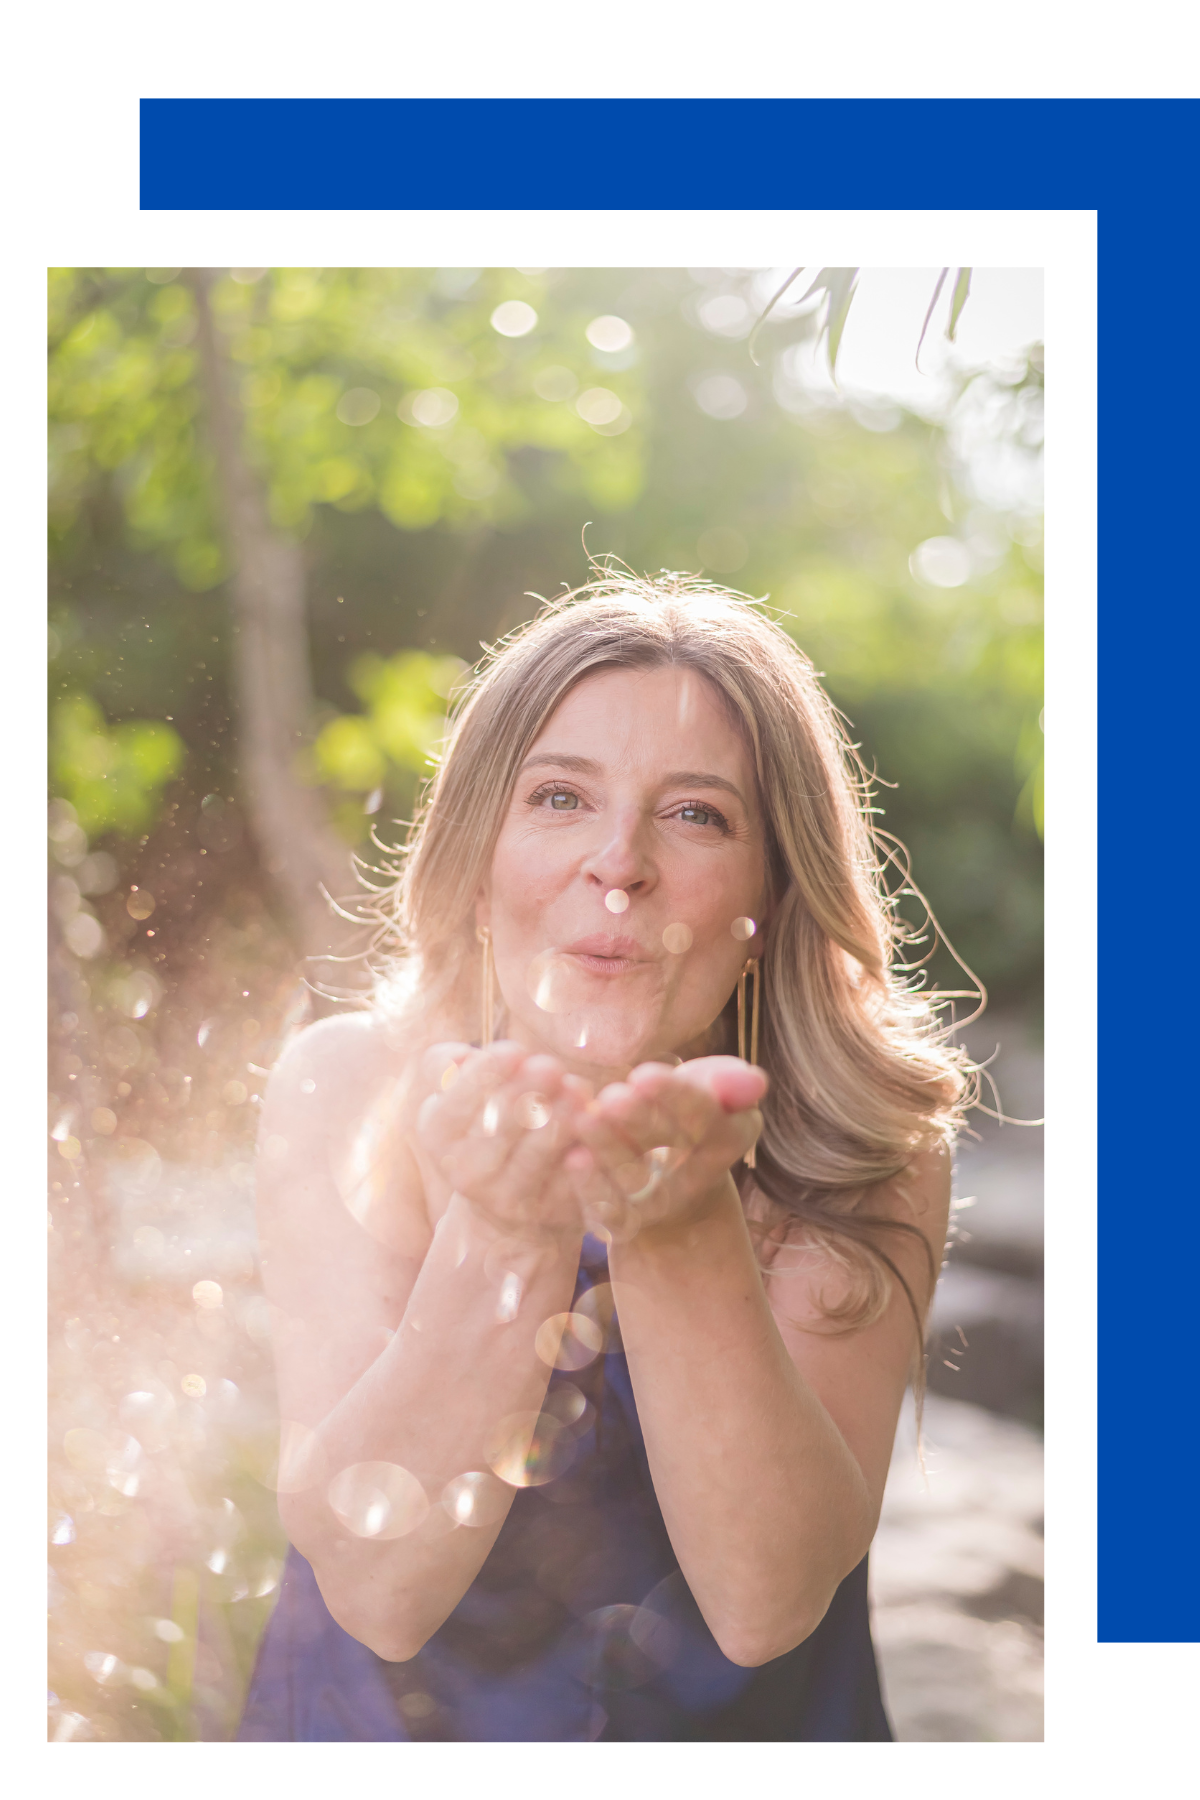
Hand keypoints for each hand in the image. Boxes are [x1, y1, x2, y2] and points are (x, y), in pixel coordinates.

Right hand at [415, 1040, 591, 1245]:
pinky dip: (582, 1151)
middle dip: (528, 1091)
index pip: (458, 1100)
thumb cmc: (483, 1117)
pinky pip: (566, 1179)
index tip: (515, 1050)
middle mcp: (464, 1171)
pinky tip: (594, 1124)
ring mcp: (503, 1196)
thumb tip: (457, 1057)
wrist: (501, 1191)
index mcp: (437, 1132)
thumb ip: (447, 1064)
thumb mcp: (458, 1090)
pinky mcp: (542, 1210)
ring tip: (577, 1088)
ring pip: (534, 1154)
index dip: (488, 1073)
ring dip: (559, 1117)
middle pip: (499, 1125)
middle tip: (551, 1067)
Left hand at [562, 1056, 766, 1242]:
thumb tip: (754, 1081)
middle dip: (641, 1120)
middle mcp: (697, 1176)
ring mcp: (661, 1203)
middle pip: (670, 1145)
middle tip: (613, 1097)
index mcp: (727, 1137)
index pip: (707, 1115)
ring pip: (635, 1177)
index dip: (676, 1096)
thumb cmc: (685, 1118)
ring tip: (585, 1118)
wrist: (667, 1182)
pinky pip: (611, 1211)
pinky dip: (592, 1186)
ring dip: (610, 1148)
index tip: (643, 1074)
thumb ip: (725, 1081)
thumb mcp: (707, 1091)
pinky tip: (573, 1158)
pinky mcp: (626, 1223)